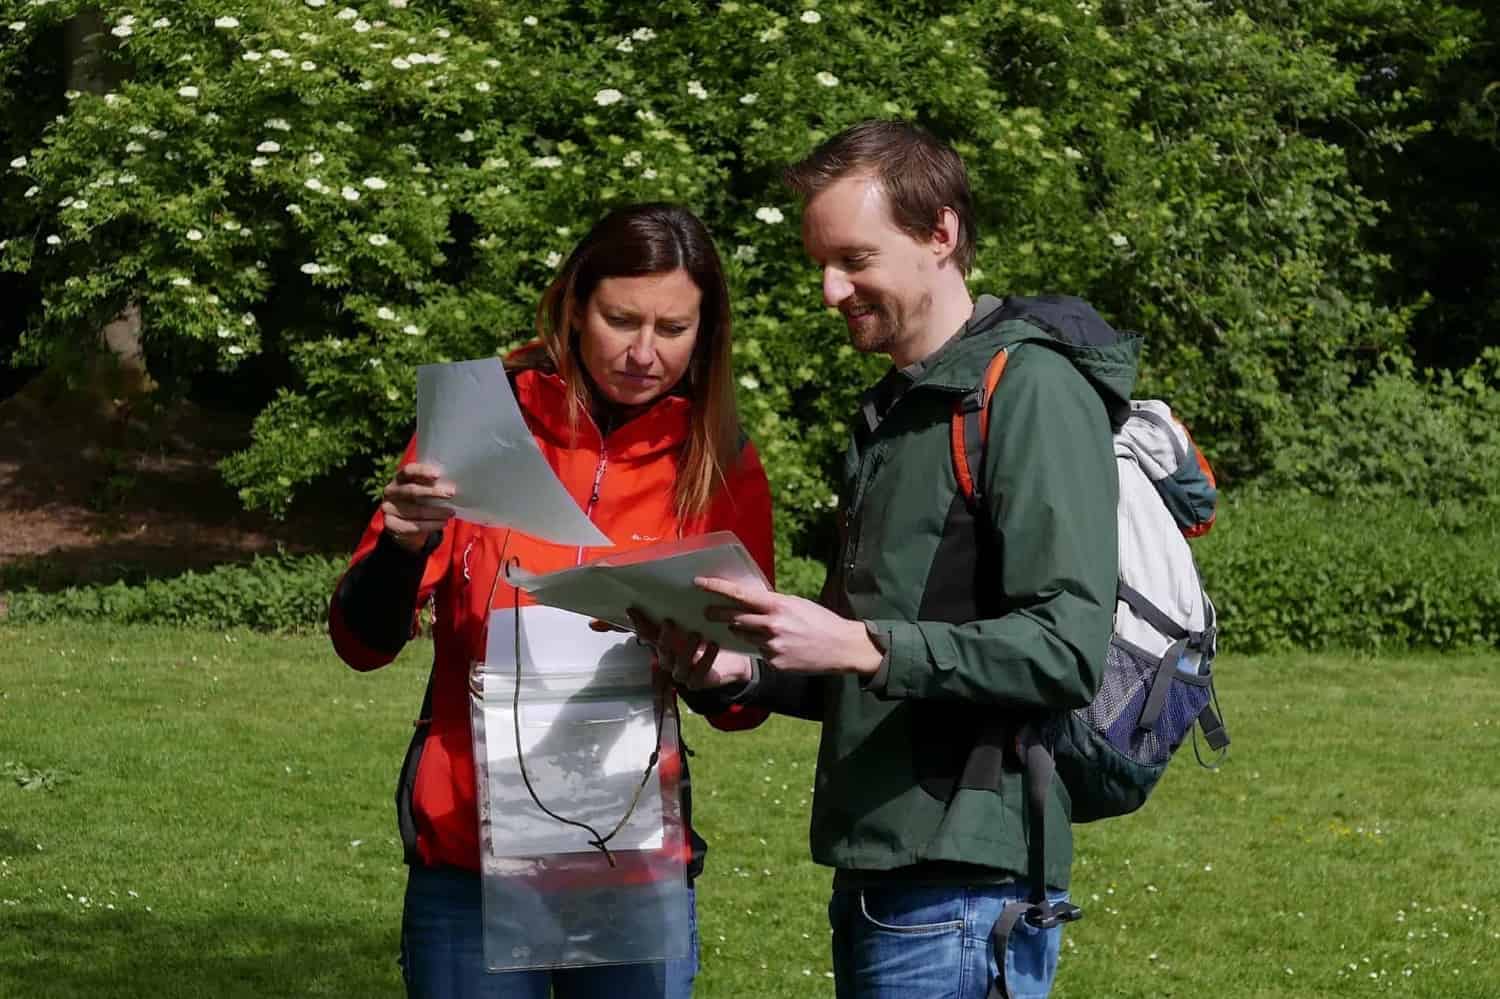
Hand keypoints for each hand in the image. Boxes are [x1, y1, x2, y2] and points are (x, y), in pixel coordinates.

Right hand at [381, 462, 455, 552]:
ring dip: (436, 512)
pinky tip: (442, 523)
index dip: (422, 471)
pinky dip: (430, 525)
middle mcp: (391, 491)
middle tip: (451, 494)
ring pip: (414, 511)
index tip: (438, 474)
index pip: (409, 471)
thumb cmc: (422, 501)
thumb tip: (453, 484)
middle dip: (433, 492)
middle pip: (412, 490)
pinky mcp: (390, 524)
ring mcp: (388, 508)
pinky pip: (412, 527)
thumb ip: (433, 485)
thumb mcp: (425, 490)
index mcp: (400, 478)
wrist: (407, 525)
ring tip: (451, 513)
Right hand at [625, 608, 753, 690]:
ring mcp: (682, 674)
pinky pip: (700, 674)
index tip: (641, 609)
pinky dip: (706, 659)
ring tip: (696, 633)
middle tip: (670, 622)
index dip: (643, 626)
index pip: (647, 636)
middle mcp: (669, 661)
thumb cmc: (701, 639)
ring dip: (687, 649)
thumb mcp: (685, 624)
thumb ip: (667, 616)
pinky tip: (713, 645)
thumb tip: (637, 604)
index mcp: (662, 645)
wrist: (729, 660)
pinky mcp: (697, 682)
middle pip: (662, 652)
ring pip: (680, 666)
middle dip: (665, 638)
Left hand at [696, 576, 883, 676]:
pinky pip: (759, 652)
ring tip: (751, 628)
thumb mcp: (796, 604)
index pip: (739, 594)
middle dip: (717, 615)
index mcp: (777, 605)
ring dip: (741, 631)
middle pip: (734, 618)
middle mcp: (771, 625)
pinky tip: (779, 645)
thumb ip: (773, 603)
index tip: (699, 582)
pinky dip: (762, 647)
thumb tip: (751, 601)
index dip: (717, 588)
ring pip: (744, 636)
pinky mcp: (774, 662)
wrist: (841, 647)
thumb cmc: (820, 620)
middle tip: (706, 612)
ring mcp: (772, 646)